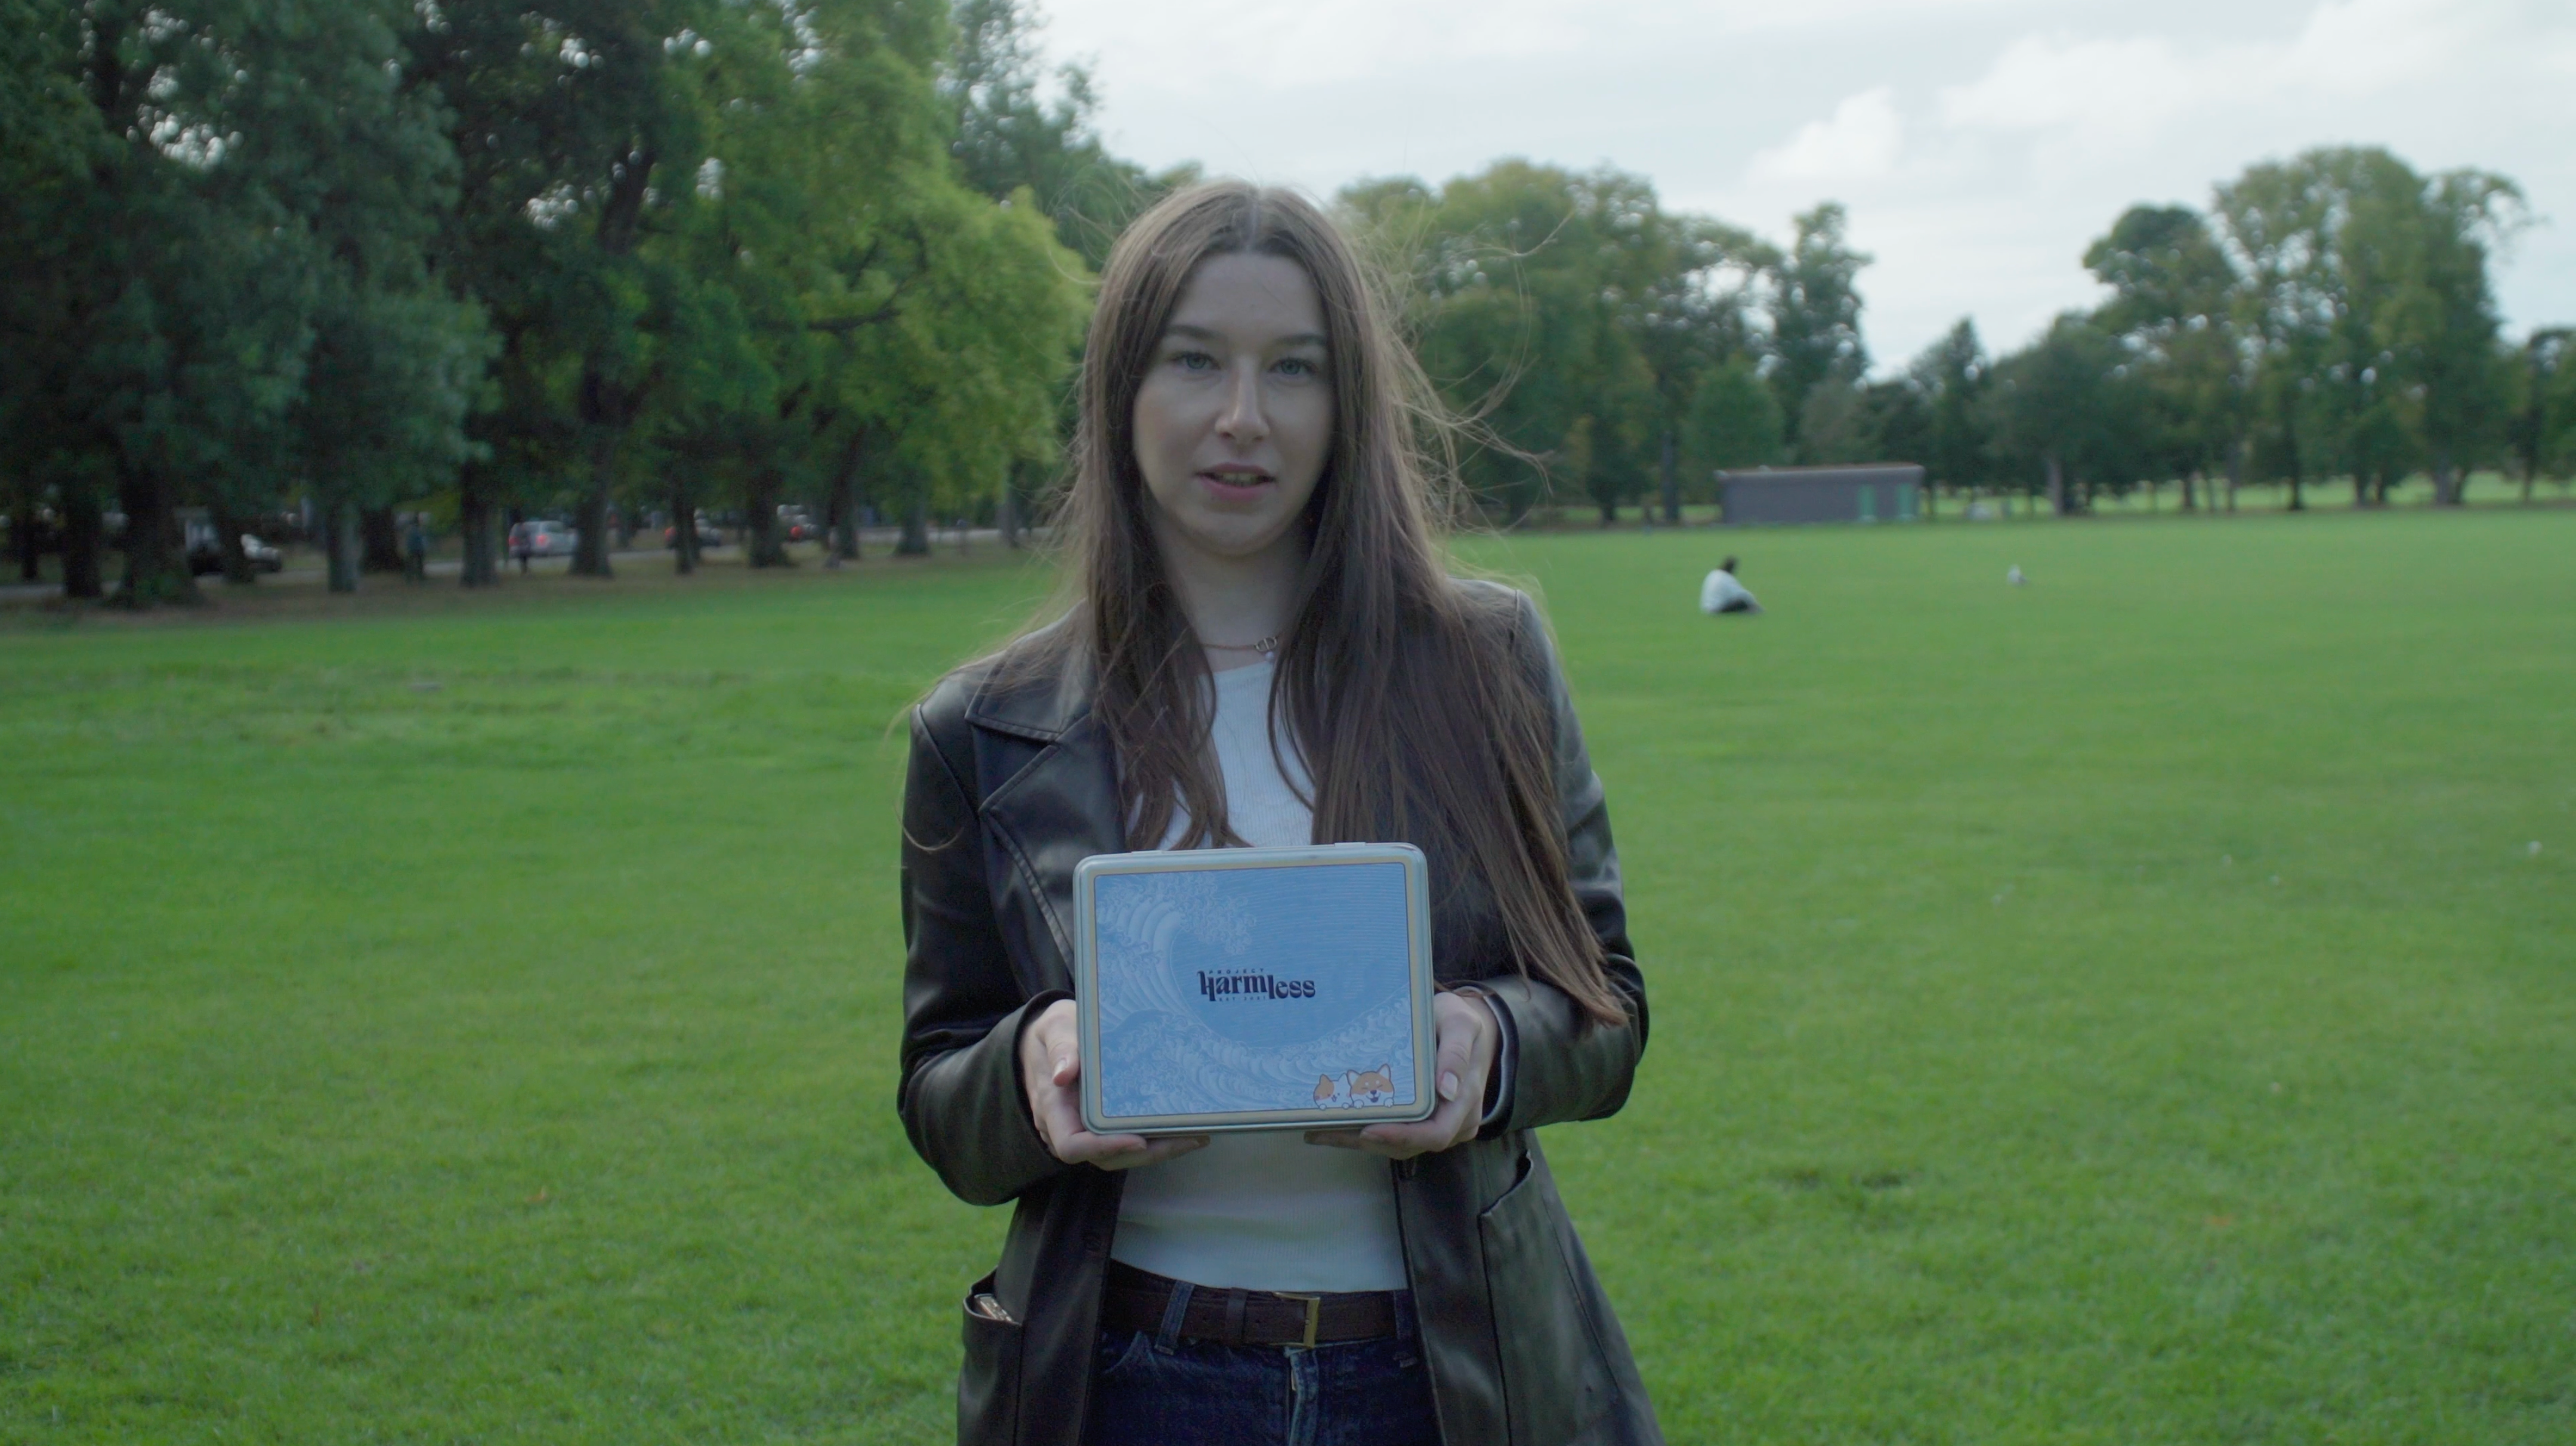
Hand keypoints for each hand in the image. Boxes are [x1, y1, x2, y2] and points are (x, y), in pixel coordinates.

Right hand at [1018, 999, 1206, 1169]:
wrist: (1052, 1038)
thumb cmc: (1055, 1030)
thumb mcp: (1056, 1027)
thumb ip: (1061, 1047)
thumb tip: (1064, 1075)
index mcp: (1053, 1108)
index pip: (1073, 1145)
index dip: (1105, 1148)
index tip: (1139, 1140)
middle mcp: (1069, 1127)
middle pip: (1106, 1158)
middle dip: (1148, 1153)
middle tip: (1189, 1138)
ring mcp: (1086, 1131)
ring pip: (1120, 1155)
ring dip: (1158, 1151)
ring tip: (1196, 1136)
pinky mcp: (1102, 1127)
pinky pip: (1127, 1141)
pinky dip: (1154, 1140)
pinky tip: (1184, 1130)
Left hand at [1304, 991, 1496, 1160]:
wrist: (1464, 1030)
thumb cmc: (1458, 1021)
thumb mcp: (1461, 1023)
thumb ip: (1457, 1051)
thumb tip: (1448, 1090)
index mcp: (1465, 1102)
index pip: (1435, 1134)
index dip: (1402, 1136)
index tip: (1367, 1130)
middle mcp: (1453, 1123)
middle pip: (1408, 1146)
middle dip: (1365, 1140)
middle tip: (1324, 1130)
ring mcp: (1437, 1126)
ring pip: (1396, 1145)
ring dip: (1358, 1140)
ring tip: (1318, 1130)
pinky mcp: (1421, 1124)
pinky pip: (1393, 1134)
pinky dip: (1363, 1132)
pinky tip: (1332, 1125)